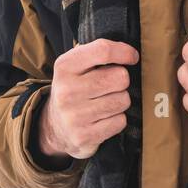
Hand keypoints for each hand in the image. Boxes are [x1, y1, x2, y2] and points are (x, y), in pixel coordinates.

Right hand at [40, 38, 138, 161]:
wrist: (55, 127)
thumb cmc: (73, 89)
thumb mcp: (75, 65)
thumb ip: (96, 53)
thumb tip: (128, 51)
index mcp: (65, 66)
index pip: (103, 51)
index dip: (124, 52)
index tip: (132, 57)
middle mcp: (67, 90)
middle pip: (120, 77)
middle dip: (122, 81)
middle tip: (112, 85)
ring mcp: (74, 116)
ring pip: (123, 100)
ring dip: (121, 101)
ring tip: (106, 102)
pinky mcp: (84, 136)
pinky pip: (120, 121)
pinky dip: (118, 119)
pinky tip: (104, 118)